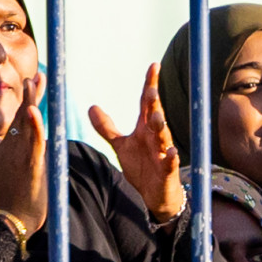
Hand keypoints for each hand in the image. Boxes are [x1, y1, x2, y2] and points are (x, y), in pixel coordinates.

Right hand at [0, 75, 47, 235]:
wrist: (10, 220)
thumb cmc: (16, 198)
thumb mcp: (17, 171)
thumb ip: (20, 155)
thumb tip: (19, 143)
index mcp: (10, 149)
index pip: (19, 119)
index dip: (27, 100)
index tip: (32, 82)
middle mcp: (11, 148)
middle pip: (21, 115)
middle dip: (30, 94)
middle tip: (36, 74)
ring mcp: (18, 156)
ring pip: (25, 124)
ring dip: (30, 102)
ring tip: (34, 82)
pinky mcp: (29, 167)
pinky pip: (32, 143)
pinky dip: (33, 127)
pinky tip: (34, 112)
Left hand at [89, 63, 183, 223]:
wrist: (154, 195)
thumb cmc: (141, 167)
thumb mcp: (121, 145)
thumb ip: (107, 127)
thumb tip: (91, 106)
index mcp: (145, 129)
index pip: (147, 102)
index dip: (151, 84)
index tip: (154, 65)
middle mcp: (155, 137)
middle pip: (155, 115)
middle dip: (154, 104)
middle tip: (151, 90)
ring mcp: (163, 153)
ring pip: (163, 136)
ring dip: (161, 126)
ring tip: (157, 116)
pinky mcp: (167, 171)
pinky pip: (170, 162)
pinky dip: (171, 157)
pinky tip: (170, 151)